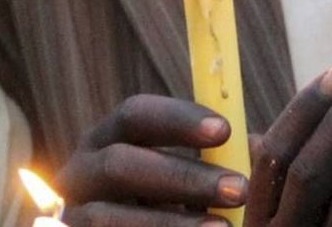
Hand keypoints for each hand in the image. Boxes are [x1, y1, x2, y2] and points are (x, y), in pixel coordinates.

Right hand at [57, 94, 247, 225]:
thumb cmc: (159, 210)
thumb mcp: (179, 183)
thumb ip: (213, 163)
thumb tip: (260, 147)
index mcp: (105, 140)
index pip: (134, 115)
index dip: (178, 119)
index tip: (225, 130)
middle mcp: (79, 173)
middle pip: (121, 164)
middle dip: (183, 176)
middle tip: (239, 188)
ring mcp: (71, 217)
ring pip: (110, 218)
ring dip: (170, 223)